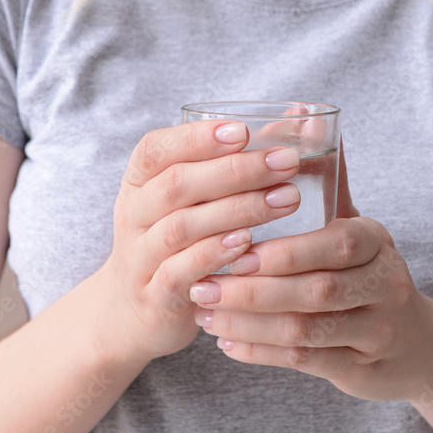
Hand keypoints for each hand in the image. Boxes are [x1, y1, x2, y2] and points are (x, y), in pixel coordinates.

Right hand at [100, 119, 304, 362]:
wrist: (135, 313)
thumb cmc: (178, 243)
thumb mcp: (192, 201)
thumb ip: (231, 164)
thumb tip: (299, 119)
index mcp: (139, 182)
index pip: (156, 149)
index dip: (197, 138)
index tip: (244, 131)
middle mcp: (133, 215)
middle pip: (176, 184)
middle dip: (234, 171)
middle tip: (286, 163)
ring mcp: (139, 257)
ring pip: (181, 227)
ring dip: (237, 210)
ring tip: (285, 200)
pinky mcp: (154, 295)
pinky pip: (179, 272)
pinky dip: (214, 255)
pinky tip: (248, 243)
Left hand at [188, 142, 432, 402]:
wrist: (412, 341)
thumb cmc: (362, 268)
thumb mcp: (350, 220)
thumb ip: (324, 173)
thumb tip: (300, 111)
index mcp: (376, 241)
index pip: (337, 242)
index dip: (286, 249)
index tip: (234, 246)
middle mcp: (386, 285)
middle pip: (318, 290)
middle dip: (255, 289)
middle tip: (203, 285)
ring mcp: (377, 331)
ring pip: (308, 330)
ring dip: (249, 322)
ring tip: (204, 312)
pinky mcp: (361, 368)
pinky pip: (305, 361)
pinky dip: (261, 352)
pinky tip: (226, 342)